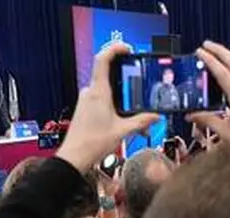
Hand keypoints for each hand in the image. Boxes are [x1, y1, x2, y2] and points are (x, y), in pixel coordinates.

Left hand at [56, 43, 158, 172]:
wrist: (74, 157)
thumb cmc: (92, 143)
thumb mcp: (122, 131)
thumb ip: (141, 121)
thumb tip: (155, 116)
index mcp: (99, 92)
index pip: (103, 59)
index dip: (115, 49)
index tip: (127, 49)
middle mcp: (90, 92)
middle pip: (108, 73)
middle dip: (124, 77)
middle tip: (138, 81)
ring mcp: (86, 100)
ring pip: (105, 89)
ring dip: (120, 96)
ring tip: (133, 109)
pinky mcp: (85, 108)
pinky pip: (100, 99)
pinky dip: (113, 104)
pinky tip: (122, 118)